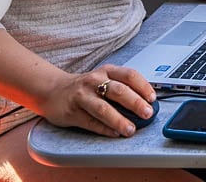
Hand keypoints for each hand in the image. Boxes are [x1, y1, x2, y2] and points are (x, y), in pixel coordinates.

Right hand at [38, 64, 155, 136]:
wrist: (53, 90)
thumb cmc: (85, 87)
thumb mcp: (103, 79)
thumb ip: (121, 88)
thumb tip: (146, 103)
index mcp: (106, 71)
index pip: (129, 75)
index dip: (143, 86)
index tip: (153, 98)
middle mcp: (94, 81)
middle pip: (118, 91)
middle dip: (135, 103)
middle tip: (147, 113)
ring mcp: (82, 96)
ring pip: (103, 108)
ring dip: (119, 120)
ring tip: (130, 129)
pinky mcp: (72, 112)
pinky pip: (90, 122)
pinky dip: (104, 129)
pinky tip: (114, 133)